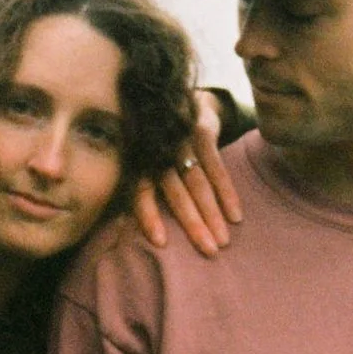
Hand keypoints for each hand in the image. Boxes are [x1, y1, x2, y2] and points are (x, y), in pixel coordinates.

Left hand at [130, 90, 241, 258]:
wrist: (178, 102)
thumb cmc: (156, 148)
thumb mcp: (139, 163)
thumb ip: (134, 193)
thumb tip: (116, 237)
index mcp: (137, 162)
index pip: (141, 191)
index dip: (149, 215)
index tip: (160, 242)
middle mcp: (157, 150)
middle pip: (176, 192)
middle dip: (193, 223)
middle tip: (208, 251)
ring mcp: (180, 139)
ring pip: (198, 182)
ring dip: (212, 213)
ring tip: (223, 242)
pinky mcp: (202, 131)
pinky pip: (217, 167)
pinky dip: (227, 193)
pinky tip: (235, 216)